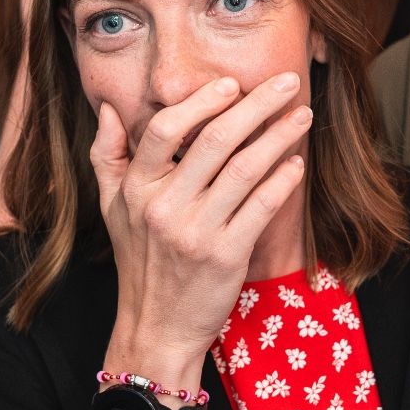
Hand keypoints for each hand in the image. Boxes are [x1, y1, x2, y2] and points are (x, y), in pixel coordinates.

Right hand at [95, 73, 311, 369]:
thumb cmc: (139, 263)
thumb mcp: (110, 209)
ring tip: (302, 116)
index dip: (202, 102)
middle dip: (256, 105)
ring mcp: (196, 232)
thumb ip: (107, 156)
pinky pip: (261, 207)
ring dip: (279, 136)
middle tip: (286, 82)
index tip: (231, 84)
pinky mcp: (226, 256)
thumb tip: (107, 109)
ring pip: (245, 168)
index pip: (166, 130)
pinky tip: (297, 164)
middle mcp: (164, 207)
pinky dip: (283, 181)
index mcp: (137, 189)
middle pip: (215, 140)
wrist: (156, 328)